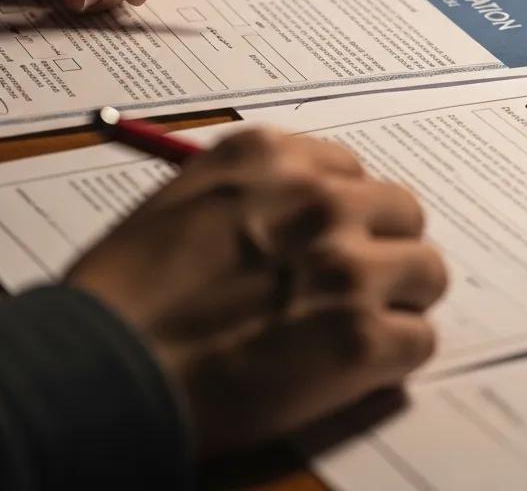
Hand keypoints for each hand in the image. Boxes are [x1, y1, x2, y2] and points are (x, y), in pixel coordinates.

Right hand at [66, 128, 446, 455]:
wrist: (99, 369)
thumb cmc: (124, 290)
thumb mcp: (183, 198)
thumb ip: (253, 190)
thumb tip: (302, 202)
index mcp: (271, 156)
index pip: (352, 171)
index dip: (344, 213)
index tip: (330, 241)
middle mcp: (318, 198)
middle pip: (402, 211)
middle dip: (381, 247)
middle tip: (352, 286)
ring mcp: (346, 266)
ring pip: (426, 270)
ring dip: (398, 299)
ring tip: (359, 327)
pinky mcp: (360, 338)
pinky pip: (419, 339)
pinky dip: (393, 357)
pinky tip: (353, 370)